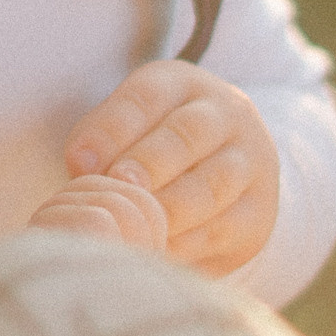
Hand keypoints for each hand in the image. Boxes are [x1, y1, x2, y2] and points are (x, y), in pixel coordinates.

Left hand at [26, 61, 279, 276]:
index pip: (146, 97)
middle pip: (188, 135)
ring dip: (170, 208)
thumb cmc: (152, 146)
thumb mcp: (128, 126)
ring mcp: (251, 162)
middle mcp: (226, 114)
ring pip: (213, 184)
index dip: (112, 129)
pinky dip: (188, 243)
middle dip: (148, 163)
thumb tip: (80, 167)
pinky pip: (225, 228)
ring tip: (137, 225)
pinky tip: (158, 250)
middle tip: (118, 187)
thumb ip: (102, 141)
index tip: (77, 162)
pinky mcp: (258, 211)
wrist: (225, 167)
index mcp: (182, 84)